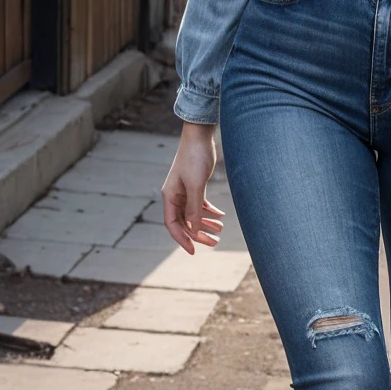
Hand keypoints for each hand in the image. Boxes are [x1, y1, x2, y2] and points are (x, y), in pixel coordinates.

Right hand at [162, 123, 224, 254]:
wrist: (200, 137)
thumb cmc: (194, 158)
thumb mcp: (195, 185)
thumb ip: (194, 207)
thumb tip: (193, 227)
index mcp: (170, 196)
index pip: (172, 224)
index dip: (182, 239)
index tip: (193, 251)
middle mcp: (175, 196)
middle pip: (185, 222)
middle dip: (198, 234)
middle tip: (214, 243)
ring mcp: (185, 191)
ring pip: (194, 214)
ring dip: (206, 223)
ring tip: (220, 231)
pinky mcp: (195, 185)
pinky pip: (201, 204)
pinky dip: (209, 211)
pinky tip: (221, 216)